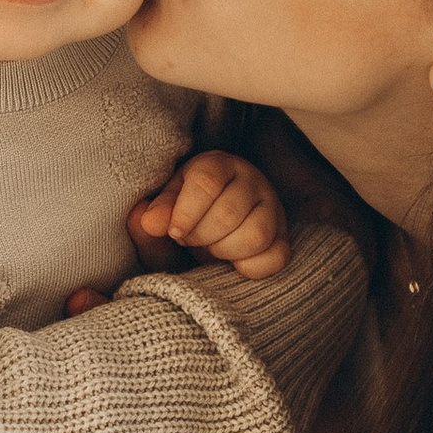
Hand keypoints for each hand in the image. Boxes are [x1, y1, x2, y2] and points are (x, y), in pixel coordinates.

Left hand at [128, 150, 290, 281]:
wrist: (212, 223)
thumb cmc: (185, 214)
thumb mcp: (164, 209)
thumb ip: (154, 214)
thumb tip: (150, 221)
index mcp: (218, 164)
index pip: (206, 182)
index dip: (186, 212)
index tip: (174, 231)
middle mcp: (251, 180)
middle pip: (229, 213)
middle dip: (201, 235)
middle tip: (189, 239)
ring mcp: (272, 208)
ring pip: (256, 235)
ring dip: (225, 251)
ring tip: (210, 248)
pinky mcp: (283, 237)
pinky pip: (275, 258)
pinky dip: (249, 268)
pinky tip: (232, 263)